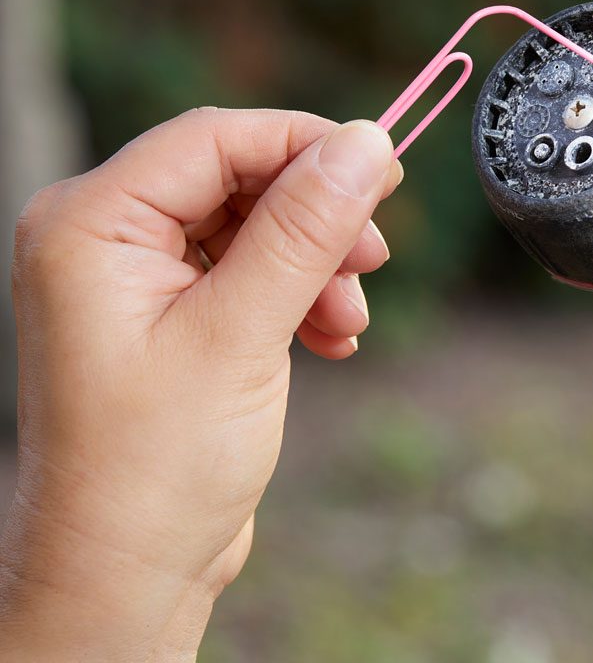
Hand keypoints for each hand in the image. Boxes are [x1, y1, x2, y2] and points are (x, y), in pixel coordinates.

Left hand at [0, 109, 399, 660]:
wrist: (125, 571)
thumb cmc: (155, 466)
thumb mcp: (241, 334)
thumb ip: (303, 230)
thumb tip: (364, 144)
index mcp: (90, 222)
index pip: (214, 137)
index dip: (305, 144)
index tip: (385, 172)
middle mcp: (105, 237)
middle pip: (238, 177)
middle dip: (315, 218)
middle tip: (374, 257)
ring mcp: (136, 277)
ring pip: (254, 224)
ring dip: (315, 264)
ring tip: (348, 324)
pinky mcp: (170, 314)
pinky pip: (249, 270)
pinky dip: (298, 295)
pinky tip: (330, 339)